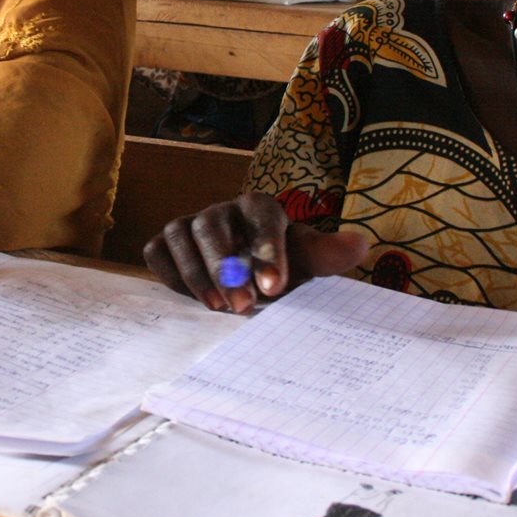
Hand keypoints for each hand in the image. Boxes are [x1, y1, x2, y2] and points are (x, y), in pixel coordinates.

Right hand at [144, 190, 367, 312]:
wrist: (249, 279)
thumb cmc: (280, 267)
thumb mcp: (306, 262)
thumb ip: (327, 255)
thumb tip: (359, 245)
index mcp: (259, 207)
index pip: (262, 218)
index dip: (266, 249)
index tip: (274, 287)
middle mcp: (221, 210)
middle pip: (213, 226)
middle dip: (225, 267)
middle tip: (243, 307)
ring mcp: (190, 225)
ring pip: (180, 235)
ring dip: (196, 273)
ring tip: (217, 309)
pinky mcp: (166, 244)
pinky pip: (157, 251)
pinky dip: (169, 273)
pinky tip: (189, 300)